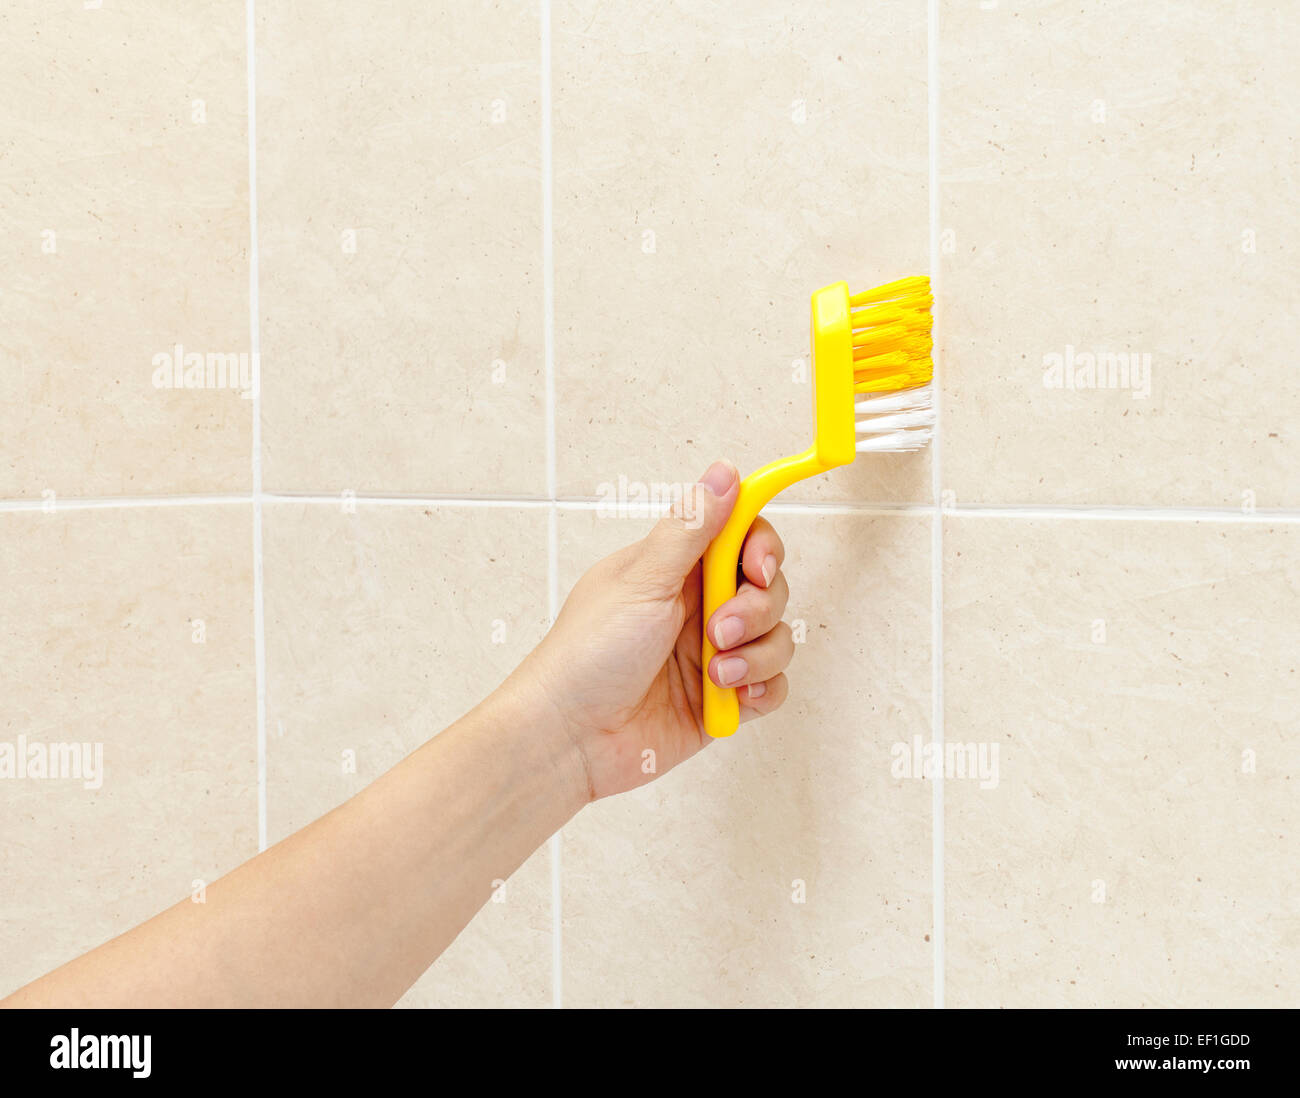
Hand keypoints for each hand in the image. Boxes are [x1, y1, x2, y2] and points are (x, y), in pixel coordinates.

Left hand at [514, 460, 793, 800]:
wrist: (570, 739)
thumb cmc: (587, 655)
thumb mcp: (641, 581)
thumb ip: (691, 529)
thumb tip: (724, 472)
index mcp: (674, 568)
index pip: (741, 535)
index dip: (760, 547)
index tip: (756, 567)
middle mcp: (697, 606)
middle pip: (768, 587)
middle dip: (756, 609)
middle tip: (718, 630)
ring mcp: (712, 652)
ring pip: (776, 637)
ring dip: (756, 654)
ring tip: (715, 674)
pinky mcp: (721, 698)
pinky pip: (771, 685)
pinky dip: (760, 689)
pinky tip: (730, 696)